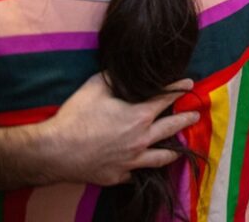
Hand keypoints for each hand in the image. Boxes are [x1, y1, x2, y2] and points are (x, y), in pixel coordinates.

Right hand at [41, 75, 197, 185]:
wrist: (53, 152)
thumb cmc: (75, 117)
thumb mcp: (96, 86)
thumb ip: (114, 77)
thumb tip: (123, 71)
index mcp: (139, 116)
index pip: (166, 99)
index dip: (179, 89)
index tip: (189, 85)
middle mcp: (141, 139)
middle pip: (172, 128)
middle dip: (186, 119)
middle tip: (195, 115)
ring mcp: (131, 161)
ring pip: (161, 157)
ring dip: (173, 151)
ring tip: (180, 149)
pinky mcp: (117, 176)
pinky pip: (135, 173)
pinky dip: (141, 168)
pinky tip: (143, 167)